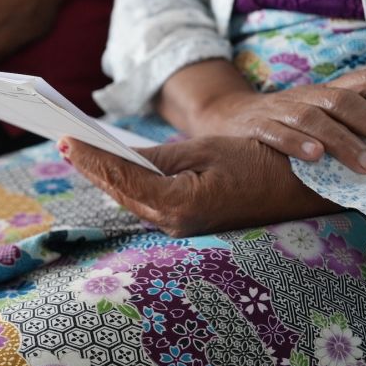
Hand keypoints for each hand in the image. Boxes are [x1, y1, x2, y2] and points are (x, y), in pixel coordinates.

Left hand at [61, 136, 338, 236]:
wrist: (302, 188)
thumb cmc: (260, 163)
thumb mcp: (206, 150)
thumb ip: (158, 157)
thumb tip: (117, 155)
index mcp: (180, 204)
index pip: (124, 178)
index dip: (92, 158)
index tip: (66, 140)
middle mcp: (175, 222)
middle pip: (120, 191)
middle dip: (91, 166)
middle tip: (63, 142)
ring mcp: (178, 225)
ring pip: (129, 197)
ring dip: (104, 175)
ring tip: (76, 152)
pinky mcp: (183, 221)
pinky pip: (144, 200)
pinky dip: (124, 182)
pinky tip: (108, 167)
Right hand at [195, 68, 365, 173]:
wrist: (225, 118)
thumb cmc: (285, 126)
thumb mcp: (320, 118)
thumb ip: (354, 126)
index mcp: (328, 92)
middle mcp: (307, 96)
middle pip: (347, 101)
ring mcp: (280, 110)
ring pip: (315, 118)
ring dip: (345, 141)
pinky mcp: (254, 128)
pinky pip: (275, 132)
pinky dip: (295, 143)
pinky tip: (315, 159)